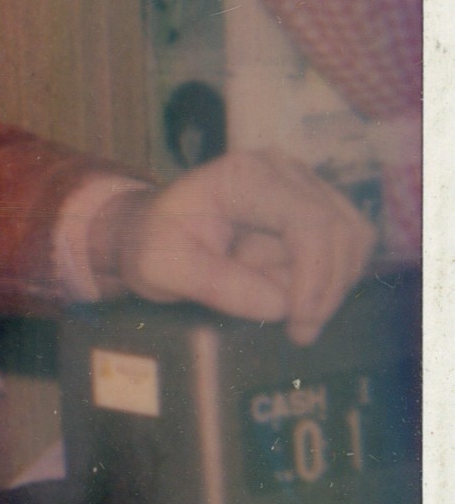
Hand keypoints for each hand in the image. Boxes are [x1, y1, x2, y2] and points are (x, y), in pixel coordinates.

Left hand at [99, 150, 375, 346]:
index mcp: (244, 177)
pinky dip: (326, 278)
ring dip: (324, 283)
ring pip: (352, 241)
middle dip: (324, 290)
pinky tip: (289, 291)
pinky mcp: (316, 205)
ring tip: (273, 299)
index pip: (309, 222)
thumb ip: (215, 285)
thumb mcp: (162, 271)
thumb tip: (281, 305)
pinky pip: (346, 247)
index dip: (316, 277)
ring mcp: (305, 184)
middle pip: (341, 232)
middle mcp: (283, 170)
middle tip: (296, 332)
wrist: (151, 230)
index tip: (299, 322)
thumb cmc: (153, 246)